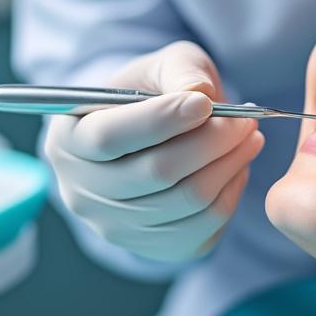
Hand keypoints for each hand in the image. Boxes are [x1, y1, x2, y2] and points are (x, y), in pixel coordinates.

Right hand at [44, 41, 264, 262]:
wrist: (142, 142)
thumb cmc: (147, 95)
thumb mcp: (159, 66)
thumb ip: (180, 71)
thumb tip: (201, 95)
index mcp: (67, 140)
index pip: (108, 137)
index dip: (160, 120)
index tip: (204, 103)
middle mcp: (80, 191)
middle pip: (154, 173)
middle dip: (210, 142)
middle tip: (245, 119)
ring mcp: (113, 227)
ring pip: (186, 202)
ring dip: (229, 165)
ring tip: (249, 136)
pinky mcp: (150, 248)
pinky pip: (203, 227)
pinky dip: (230, 193)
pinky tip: (237, 166)